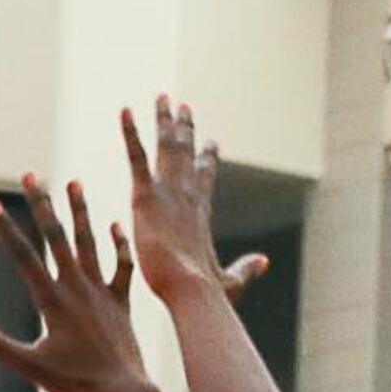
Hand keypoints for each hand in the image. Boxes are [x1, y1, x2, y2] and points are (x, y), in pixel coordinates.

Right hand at [0, 173, 263, 391]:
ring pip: (89, 242)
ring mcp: (101, 291)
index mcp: (52, 301)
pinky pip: (121, 266)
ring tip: (73, 183)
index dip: (5, 229)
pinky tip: (115, 225)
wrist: (123, 390)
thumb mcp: (30, 366)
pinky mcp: (121, 301)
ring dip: (80, 212)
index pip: (23, 257)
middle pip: (56, 238)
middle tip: (31, 176)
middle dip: (41, 205)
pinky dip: (119, 245)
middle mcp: (77, 287)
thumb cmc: (75, 383)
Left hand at [120, 96, 242, 304]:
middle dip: (185, 130)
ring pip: (168, 148)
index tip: (211, 142)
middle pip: (187, 155)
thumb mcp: (229, 281)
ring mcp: (169, 193)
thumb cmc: (207, 294)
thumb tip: (265, 262)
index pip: (205, 180)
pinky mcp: (147, 196)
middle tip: (183, 107)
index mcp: (201, 215)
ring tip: (162, 97)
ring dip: (165, 121)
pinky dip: (130, 133)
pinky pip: (137, 157)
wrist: (191, 289)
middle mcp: (188, 197)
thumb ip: (245, 269)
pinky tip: (124, 111)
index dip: (208, 160)